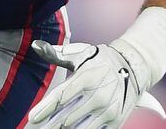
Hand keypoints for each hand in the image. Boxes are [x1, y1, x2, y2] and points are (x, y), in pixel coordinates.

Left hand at [27, 40, 165, 128]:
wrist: (133, 68)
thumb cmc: (101, 60)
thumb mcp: (81, 53)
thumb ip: (57, 53)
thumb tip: (36, 46)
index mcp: (87, 78)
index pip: (61, 97)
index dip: (45, 109)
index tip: (31, 118)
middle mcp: (98, 96)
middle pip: (66, 117)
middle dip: (49, 125)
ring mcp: (107, 111)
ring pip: (78, 128)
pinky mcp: (115, 121)